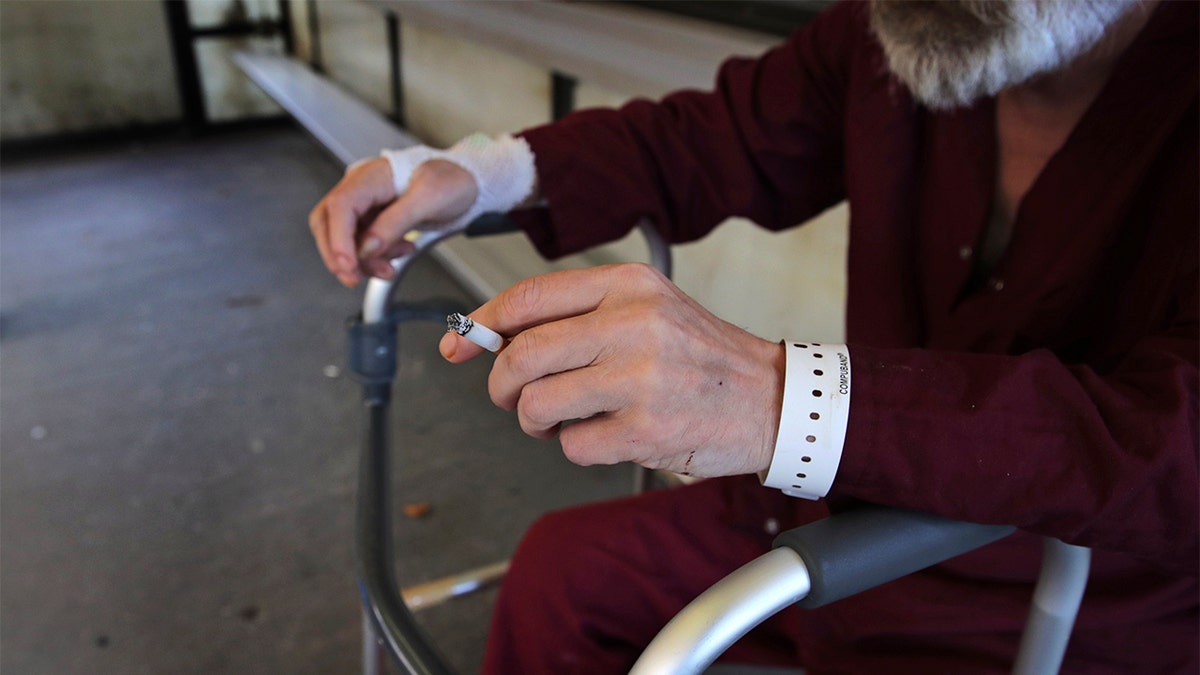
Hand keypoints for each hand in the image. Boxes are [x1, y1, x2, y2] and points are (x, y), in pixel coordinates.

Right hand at [308, 157, 477, 286]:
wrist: (469, 181)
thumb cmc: (453, 180)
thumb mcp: (429, 200)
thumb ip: (396, 222)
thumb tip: (367, 247)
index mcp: (370, 177)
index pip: (340, 208)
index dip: (338, 240)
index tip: (348, 267)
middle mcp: (361, 188)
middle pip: (328, 224)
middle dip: (339, 255)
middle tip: (354, 279)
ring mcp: (366, 204)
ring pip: (344, 238)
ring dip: (362, 260)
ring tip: (391, 267)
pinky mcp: (374, 218)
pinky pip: (363, 243)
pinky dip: (376, 256)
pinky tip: (400, 252)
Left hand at [440, 263, 784, 477]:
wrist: (773, 399)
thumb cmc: (702, 356)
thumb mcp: (649, 309)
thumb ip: (580, 315)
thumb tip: (492, 337)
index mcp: (628, 285)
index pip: (530, 298)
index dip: (482, 324)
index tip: (458, 344)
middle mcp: (633, 324)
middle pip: (522, 356)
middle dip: (501, 385)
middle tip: (513, 397)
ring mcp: (640, 378)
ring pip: (538, 404)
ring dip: (537, 421)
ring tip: (565, 418)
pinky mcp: (646, 429)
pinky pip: (573, 446)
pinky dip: (578, 447)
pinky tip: (609, 434)